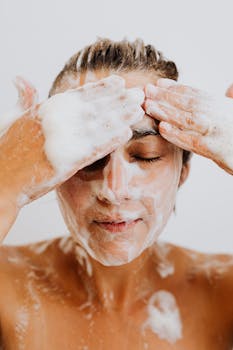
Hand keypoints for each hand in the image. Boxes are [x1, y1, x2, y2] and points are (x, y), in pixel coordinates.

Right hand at [0, 75, 143, 206]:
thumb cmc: (4, 150)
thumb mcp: (12, 118)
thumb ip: (25, 99)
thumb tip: (22, 79)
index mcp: (45, 109)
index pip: (79, 94)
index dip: (101, 88)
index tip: (119, 83)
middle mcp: (55, 120)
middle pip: (94, 106)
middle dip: (118, 100)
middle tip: (140, 94)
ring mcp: (61, 139)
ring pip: (98, 125)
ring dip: (121, 117)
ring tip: (139, 111)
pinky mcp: (65, 161)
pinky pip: (94, 149)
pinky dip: (111, 140)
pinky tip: (126, 133)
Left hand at [144, 79, 232, 174]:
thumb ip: (232, 101)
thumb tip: (229, 87)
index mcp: (221, 106)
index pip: (195, 94)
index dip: (175, 88)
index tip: (158, 84)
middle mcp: (219, 115)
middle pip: (188, 103)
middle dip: (165, 96)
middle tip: (145, 90)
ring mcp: (217, 131)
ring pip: (188, 119)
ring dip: (166, 112)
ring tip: (148, 106)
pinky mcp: (217, 149)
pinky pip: (193, 141)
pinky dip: (177, 134)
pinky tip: (162, 128)